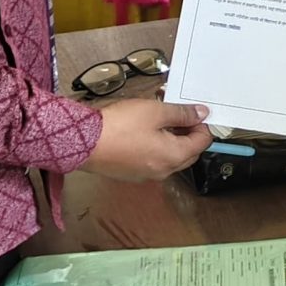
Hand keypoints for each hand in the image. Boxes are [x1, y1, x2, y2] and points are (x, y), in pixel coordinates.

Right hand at [81, 97, 214, 181]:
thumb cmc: (121, 125)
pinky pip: (153, 161)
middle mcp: (164, 171)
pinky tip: (142, 132)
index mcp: (174, 156)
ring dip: (171, 140)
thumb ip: (182, 113)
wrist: (83, 142)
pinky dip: (156, 148)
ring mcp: (147, 175)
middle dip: (188, 134)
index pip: (202, 142)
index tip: (191, 110)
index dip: (202, 124)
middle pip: (189, 153)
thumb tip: (202, 114)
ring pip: (170, 158)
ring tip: (158, 119)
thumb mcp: (156, 111)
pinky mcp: (131, 174)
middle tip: (176, 113)